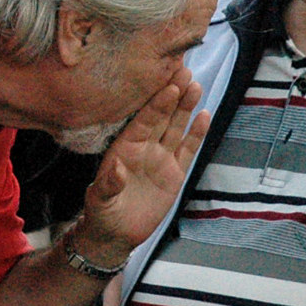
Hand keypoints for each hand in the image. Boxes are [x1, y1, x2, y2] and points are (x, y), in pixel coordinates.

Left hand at [75, 66, 209, 263]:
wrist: (117, 234)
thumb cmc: (102, 214)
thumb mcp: (100, 201)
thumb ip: (108, 185)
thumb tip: (116, 168)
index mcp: (125, 148)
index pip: (144, 121)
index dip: (156, 104)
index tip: (168, 86)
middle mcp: (144, 147)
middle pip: (162, 117)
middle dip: (173, 95)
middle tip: (185, 71)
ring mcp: (161, 158)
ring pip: (177, 127)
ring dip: (186, 107)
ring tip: (196, 86)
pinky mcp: (175, 172)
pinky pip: (188, 149)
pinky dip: (197, 133)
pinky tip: (205, 115)